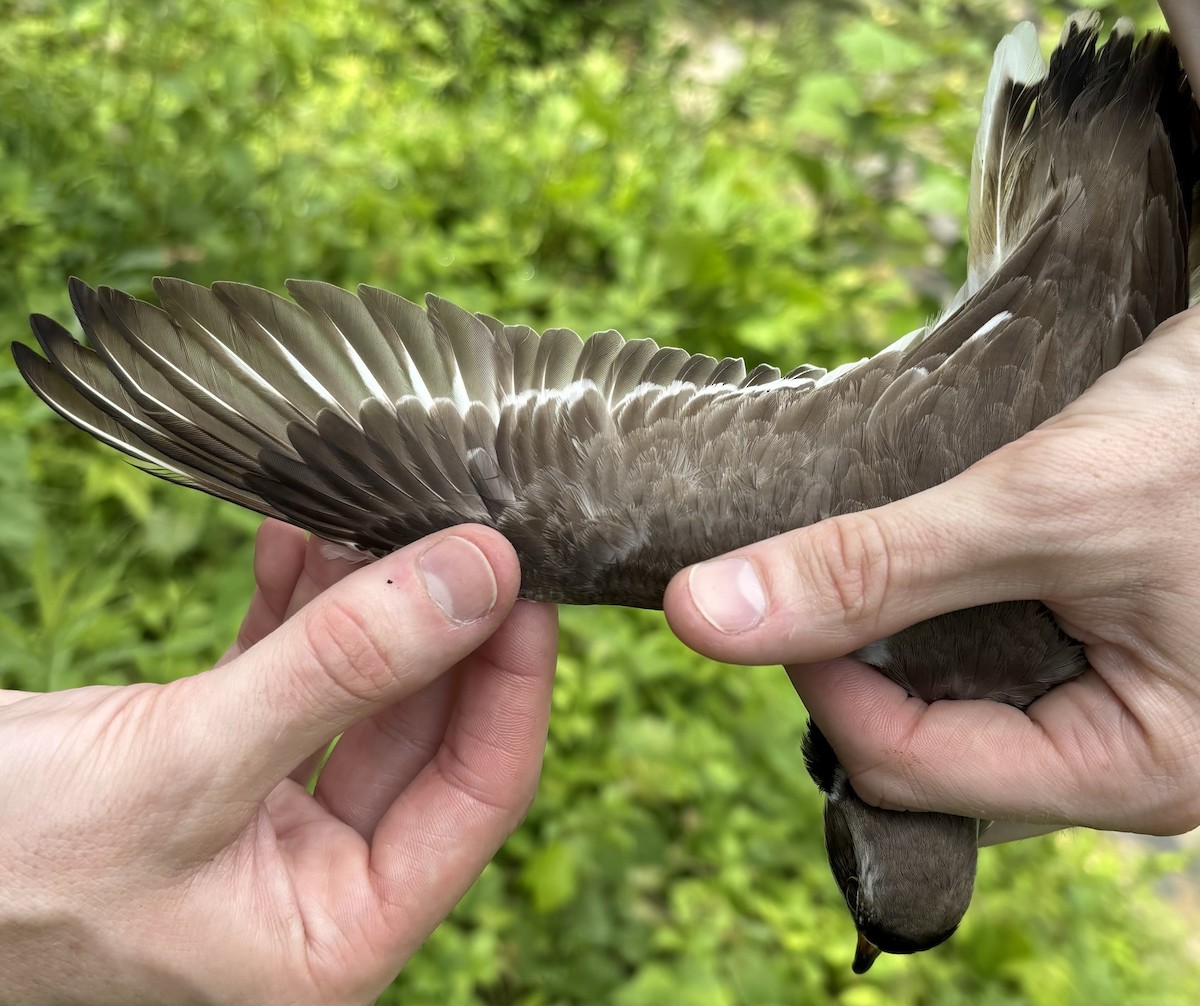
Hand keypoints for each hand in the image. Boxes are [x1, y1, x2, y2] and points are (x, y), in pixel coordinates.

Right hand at [0, 521, 556, 1004]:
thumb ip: (341, 669)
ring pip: (360, 691)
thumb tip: (478, 577)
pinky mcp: (216, 761)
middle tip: (459, 521)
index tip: (521, 574)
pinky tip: (301, 533)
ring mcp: (267, 820)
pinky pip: (287, 671)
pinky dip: (296, 604)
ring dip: (366, 600)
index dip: (513, 678)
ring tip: (379, 507)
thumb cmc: (6, 864)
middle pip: (426, 731)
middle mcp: (314, 884)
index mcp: (334, 934)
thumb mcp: (188, 764)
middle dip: (440, 623)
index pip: (480, 792)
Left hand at [664, 307, 1199, 837]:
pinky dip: (943, 616)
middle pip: (930, 755)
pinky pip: (1000, 665)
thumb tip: (698, 615)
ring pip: (959, 711)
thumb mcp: (1042, 505)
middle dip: (860, 676)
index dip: (819, 682)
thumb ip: (875, 568)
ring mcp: (1126, 704)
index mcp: (1133, 769)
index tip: (779, 588)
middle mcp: (1130, 756)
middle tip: (827, 580)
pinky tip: (922, 561)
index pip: (906, 770)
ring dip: (899, 644)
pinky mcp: (1117, 647)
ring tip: (871, 569)